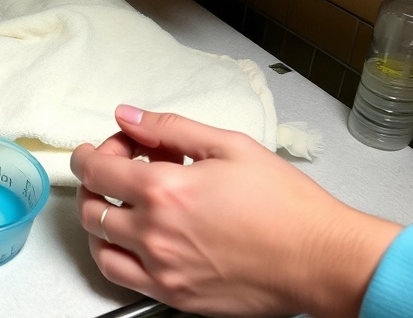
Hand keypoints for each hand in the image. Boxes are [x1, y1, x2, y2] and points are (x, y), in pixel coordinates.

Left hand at [70, 104, 401, 317]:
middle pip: (90, 207)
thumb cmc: (286, 204)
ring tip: (123, 205)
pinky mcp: (175, 296)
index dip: (92, 153)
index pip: (95, 169)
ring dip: (99, 220)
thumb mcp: (229, 145)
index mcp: (165, 190)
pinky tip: (136, 239)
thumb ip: (169, 127)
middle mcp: (155, 233)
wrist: (321, 258)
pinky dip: (115, 254)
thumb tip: (128, 116)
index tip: (103, 148)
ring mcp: (162, 270)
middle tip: (121, 170)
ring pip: (99, 245)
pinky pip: (121, 277)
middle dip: (95, 182)